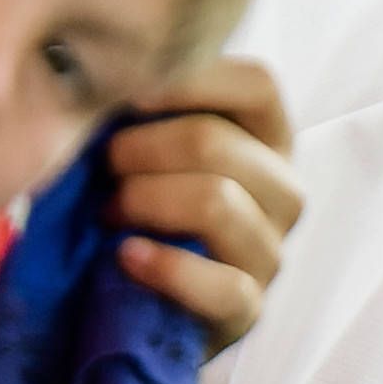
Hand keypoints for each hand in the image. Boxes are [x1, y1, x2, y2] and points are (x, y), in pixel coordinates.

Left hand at [101, 59, 300, 349]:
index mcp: (266, 140)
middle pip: (216, 142)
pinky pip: (222, 286)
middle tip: (101, 166)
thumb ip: (143, 110)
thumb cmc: (139, 209)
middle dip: (139, 149)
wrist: (131, 308)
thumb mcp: (148, 151)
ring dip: (144, 201)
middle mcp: (281, 192)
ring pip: (216, 202)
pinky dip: (167, 268)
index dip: (191, 79)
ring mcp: (270, 253)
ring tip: (107, 213)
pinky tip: (127, 257)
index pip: (257, 84)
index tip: (129, 92)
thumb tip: (104, 73)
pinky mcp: (249, 311)